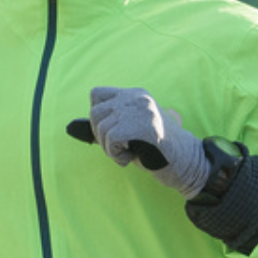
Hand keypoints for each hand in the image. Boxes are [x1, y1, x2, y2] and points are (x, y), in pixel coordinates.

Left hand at [74, 86, 212, 196]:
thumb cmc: (156, 151)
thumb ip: (106, 125)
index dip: (97, 118)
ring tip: (128, 154)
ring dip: (109, 149)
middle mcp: (137, 97)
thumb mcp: (129, 132)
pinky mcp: (145, 125)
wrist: (188, 163)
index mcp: (136, 94)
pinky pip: (111, 138)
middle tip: (119, 149)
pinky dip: (115, 154)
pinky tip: (130, 158)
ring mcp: (142, 109)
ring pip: (101, 127)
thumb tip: (69, 127)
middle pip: (95, 113)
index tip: (111, 135)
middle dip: (100, 136)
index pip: (96, 95)